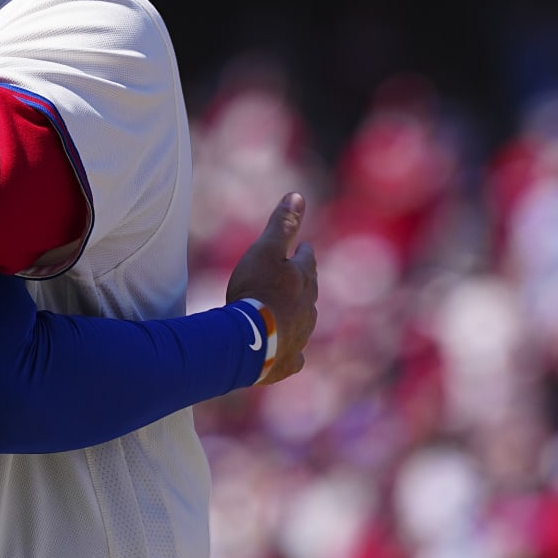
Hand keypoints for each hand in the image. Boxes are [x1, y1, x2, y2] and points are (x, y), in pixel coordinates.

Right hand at [225, 192, 317, 383]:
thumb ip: (282, 224)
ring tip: (288, 314)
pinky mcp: (288, 362)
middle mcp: (308, 308)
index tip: (302, 247)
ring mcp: (300, 337)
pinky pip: (294, 357)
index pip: (307, 260)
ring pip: (304, 323)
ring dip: (297, 316)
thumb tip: (298, 195)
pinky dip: (291, 353)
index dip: (303, 252)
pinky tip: (289, 356)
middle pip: (309, 292)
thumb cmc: (256, 290)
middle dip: (303, 284)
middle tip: (297, 278)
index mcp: (303, 280)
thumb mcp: (266, 250)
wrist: (249, 340)